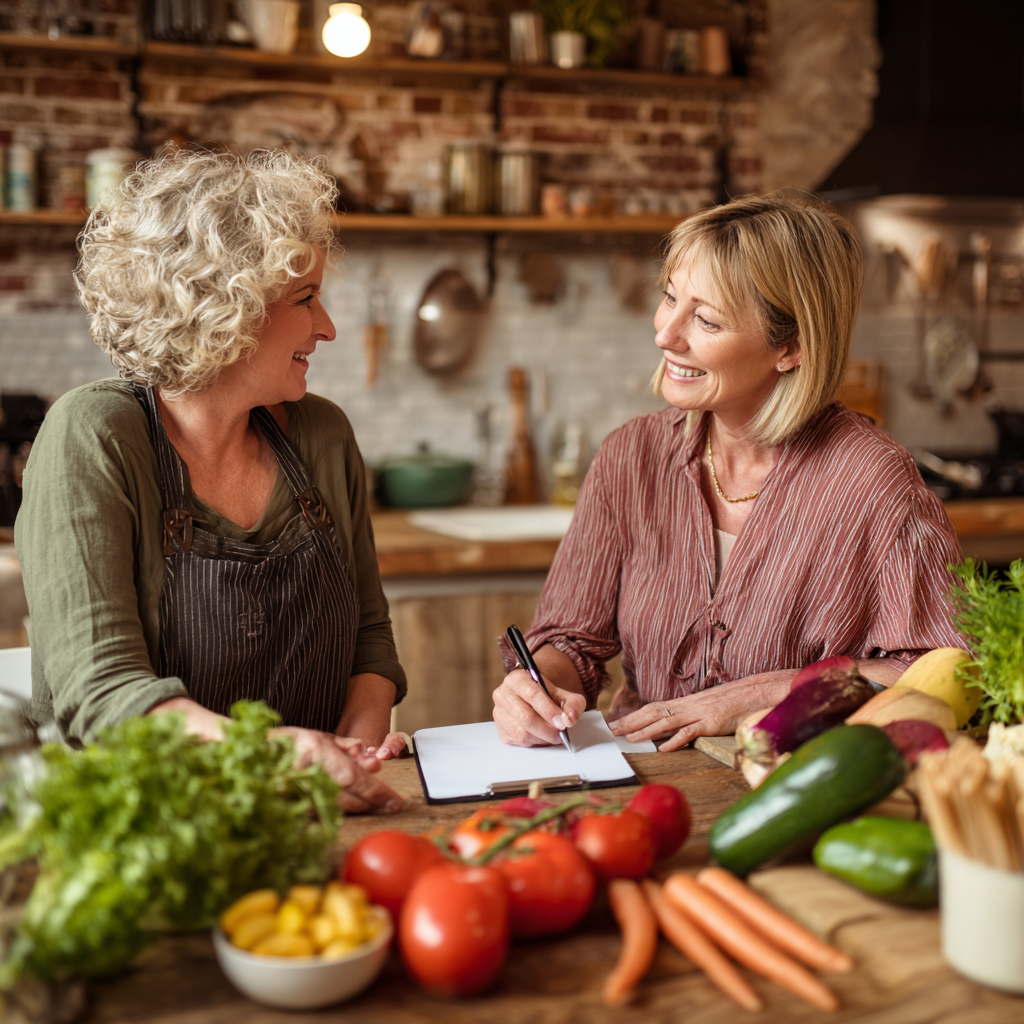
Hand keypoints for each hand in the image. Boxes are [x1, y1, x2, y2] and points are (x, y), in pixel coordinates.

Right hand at [274, 726, 403, 813]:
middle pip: (348, 798)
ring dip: (357, 807)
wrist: (253, 754)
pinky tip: (346, 807)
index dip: (377, 792)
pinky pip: (322, 816)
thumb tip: (373, 765)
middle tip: (388, 803)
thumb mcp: (322, 737)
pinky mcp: (289, 810)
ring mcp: (295, 795)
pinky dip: (337, 813)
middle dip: (371, 802)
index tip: (394, 801)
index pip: (354, 778)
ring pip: (336, 810)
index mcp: (316, 752)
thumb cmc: (289, 743)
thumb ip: (349, 749)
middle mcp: (305, 775)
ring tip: (369, 802)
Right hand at [492, 668, 587, 746]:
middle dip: (547, 729)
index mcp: (517, 679)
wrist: (533, 696)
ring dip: (541, 738)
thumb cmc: (546, 694)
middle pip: (525, 717)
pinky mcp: (500, 729)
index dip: (549, 711)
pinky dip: (533, 743)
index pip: (532, 695)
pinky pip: (517, 741)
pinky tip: (542, 737)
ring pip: (521, 732)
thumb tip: (569, 719)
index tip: (562, 722)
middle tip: (560, 733)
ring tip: (553, 736)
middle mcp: (503, 694)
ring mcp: (499, 713)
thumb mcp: (563, 693)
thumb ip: (572, 704)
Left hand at [608, 673, 792, 751]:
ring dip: (646, 731)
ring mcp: (699, 713)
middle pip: (654, 712)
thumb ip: (692, 717)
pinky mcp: (712, 722)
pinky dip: (676, 740)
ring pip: (667, 721)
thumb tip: (674, 730)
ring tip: (629, 739)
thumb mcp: (708, 707)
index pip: (654, 708)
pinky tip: (662, 749)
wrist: (757, 691)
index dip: (634, 716)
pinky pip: (691, 732)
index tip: (618, 723)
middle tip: (612, 730)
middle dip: (631, 721)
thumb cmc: (734, 701)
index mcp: (686, 703)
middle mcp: (688, 706)